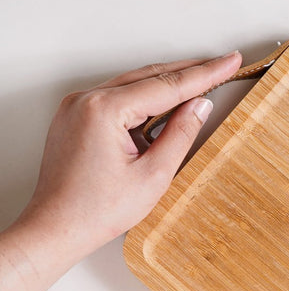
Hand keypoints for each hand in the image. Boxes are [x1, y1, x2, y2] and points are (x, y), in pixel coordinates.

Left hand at [20, 51, 241, 260]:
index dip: (205, 74)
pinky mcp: (76, 118)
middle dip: (189, 72)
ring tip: (200, 86)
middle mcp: (86, 99)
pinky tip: (165, 105)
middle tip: (222, 66)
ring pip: (133, 85)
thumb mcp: (154, 175)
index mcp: (104, 109)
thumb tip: (200, 106)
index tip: (229, 62)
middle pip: (150, 76)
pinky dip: (144, 99)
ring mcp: (78, 106)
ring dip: (167, 86)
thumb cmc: (97, 210)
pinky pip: (117, 98)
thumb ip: (181, 135)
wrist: (57, 228)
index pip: (168, 85)